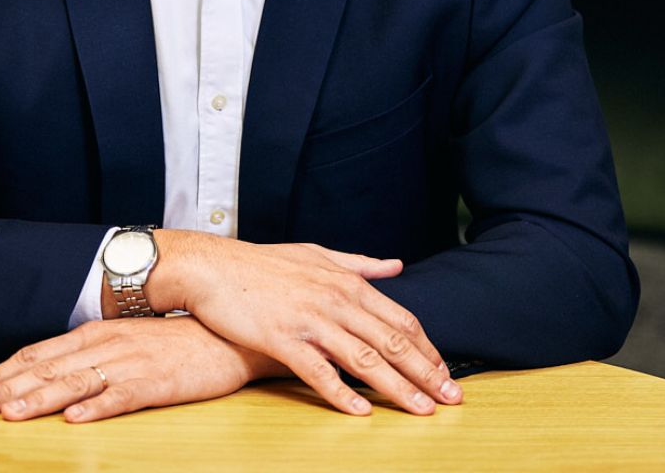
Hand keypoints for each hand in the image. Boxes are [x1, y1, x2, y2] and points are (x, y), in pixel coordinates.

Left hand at [0, 315, 285, 422]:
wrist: (227, 334)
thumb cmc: (176, 339)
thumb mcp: (127, 340)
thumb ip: (91, 352)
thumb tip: (51, 371)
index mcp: (98, 333)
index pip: (41, 352)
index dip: (5, 371)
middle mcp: (109, 344)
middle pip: (49, 368)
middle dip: (8, 387)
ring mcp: (132, 362)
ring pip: (76, 382)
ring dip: (41, 398)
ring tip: (11, 414)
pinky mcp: (158, 383)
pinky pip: (124, 396)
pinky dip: (99, 406)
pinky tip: (77, 418)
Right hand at [146, 231, 461, 416]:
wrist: (213, 268)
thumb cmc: (263, 264)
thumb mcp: (316, 254)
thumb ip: (359, 264)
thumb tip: (395, 265)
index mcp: (346, 282)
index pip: (400, 319)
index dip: (427, 348)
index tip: (445, 372)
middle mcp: (334, 299)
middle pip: (391, 341)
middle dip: (425, 373)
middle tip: (451, 399)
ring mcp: (309, 319)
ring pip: (364, 358)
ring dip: (397, 388)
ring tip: (422, 410)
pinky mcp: (282, 338)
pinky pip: (318, 371)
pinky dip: (342, 392)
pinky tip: (361, 410)